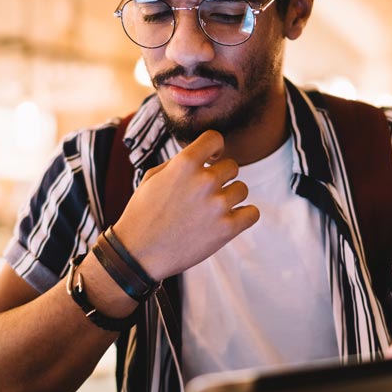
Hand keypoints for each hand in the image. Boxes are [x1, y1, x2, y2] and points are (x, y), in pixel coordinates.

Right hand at [112, 130, 258, 279]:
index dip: (215, 148)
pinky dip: (244, 216)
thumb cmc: (143, 214)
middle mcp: (204, 180)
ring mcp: (218, 205)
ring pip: (242, 189)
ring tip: (212, 210)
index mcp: (184, 164)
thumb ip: (179, 162)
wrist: (139, 254)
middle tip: (206, 194)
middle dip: (221, 177)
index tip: (212, 159)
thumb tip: (202, 156)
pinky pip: (252, 213)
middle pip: (232, 166)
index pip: (214, 138)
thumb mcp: (153, 178)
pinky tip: (230, 220)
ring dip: (230, 198)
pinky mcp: (227, 228)